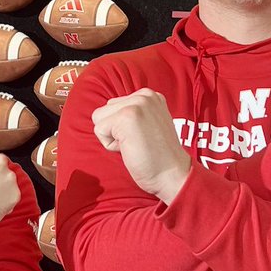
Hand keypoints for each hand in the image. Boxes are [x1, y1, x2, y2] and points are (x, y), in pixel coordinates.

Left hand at [92, 89, 190, 203]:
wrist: (172, 174)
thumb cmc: (158, 156)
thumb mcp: (149, 124)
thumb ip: (133, 114)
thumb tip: (107, 113)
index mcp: (150, 95)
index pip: (114, 106)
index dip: (122, 128)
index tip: (143, 137)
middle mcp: (144, 95)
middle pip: (104, 111)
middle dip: (115, 131)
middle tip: (139, 142)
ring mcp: (136, 104)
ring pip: (98, 118)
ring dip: (112, 137)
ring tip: (135, 144)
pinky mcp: (125, 117)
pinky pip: (99, 130)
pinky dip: (110, 145)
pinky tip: (132, 148)